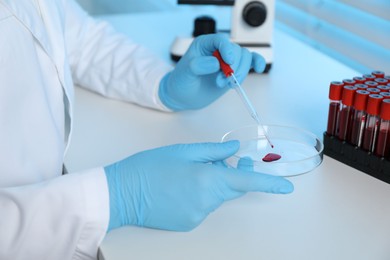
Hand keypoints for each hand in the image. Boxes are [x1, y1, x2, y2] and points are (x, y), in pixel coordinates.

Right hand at [104, 141, 292, 231]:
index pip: (247, 181)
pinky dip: (200, 195)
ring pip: (216, 197)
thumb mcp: (182, 151)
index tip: (288, 187)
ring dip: (212, 183)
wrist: (122, 192)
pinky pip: (204, 207)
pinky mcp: (188, 223)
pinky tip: (181, 187)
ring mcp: (198, 215)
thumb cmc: (150, 167)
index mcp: (208, 180)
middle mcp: (207, 202)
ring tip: (190, 172)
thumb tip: (234, 150)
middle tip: (227, 159)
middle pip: (232, 188)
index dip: (270, 183)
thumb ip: (213, 151)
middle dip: (234, 174)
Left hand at [159, 34, 265, 110]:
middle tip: (221, 82)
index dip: (227, 49)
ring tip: (226, 84)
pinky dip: (257, 63)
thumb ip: (198, 66)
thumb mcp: (185, 73)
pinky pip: (251, 62)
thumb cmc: (182, 81)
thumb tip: (215, 63)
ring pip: (245, 58)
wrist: (184, 96)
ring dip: (240, 73)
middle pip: (236, 50)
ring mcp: (228, 60)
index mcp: (205, 44)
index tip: (228, 63)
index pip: (221, 40)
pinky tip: (259, 69)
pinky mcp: (235, 70)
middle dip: (233, 68)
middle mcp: (218, 49)